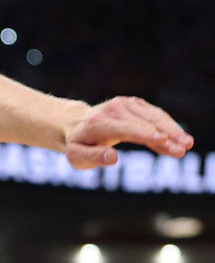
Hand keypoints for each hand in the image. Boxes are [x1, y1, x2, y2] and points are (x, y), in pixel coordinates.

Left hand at [64, 96, 192, 168]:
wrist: (76, 123)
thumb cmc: (78, 144)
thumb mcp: (77, 157)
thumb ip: (93, 157)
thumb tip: (113, 158)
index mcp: (98, 123)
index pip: (124, 128)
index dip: (143, 134)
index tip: (162, 140)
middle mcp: (113, 110)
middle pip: (143, 123)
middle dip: (164, 135)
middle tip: (183, 148)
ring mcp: (125, 104)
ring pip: (154, 117)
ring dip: (172, 130)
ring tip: (187, 144)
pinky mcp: (135, 104)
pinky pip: (156, 115)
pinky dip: (169, 126)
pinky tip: (180, 139)